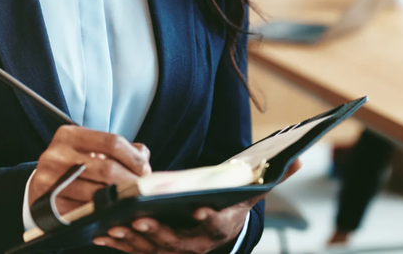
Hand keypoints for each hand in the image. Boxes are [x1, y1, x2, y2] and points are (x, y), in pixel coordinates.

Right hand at [29, 125, 151, 214]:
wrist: (41, 185)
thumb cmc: (73, 164)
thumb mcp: (90, 148)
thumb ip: (119, 148)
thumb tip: (143, 157)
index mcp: (69, 135)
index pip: (111, 142)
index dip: (133, 158)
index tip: (145, 170)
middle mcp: (56, 154)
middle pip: (107, 169)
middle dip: (131, 181)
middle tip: (142, 190)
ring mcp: (50, 180)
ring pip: (97, 193)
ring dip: (119, 200)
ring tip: (130, 200)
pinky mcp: (48, 204)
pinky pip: (84, 211)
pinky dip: (102, 213)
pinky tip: (110, 211)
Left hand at [93, 159, 302, 252]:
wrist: (219, 227)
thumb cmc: (232, 203)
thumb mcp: (254, 191)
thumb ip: (275, 176)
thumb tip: (301, 157)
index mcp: (222, 227)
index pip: (218, 225)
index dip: (209, 218)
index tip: (199, 209)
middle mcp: (199, 244)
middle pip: (178, 242)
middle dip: (158, 233)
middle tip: (139, 220)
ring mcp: (176, 250)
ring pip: (153, 249)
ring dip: (132, 241)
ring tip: (114, 227)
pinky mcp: (155, 251)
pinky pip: (135, 251)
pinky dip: (118, 245)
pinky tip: (101, 234)